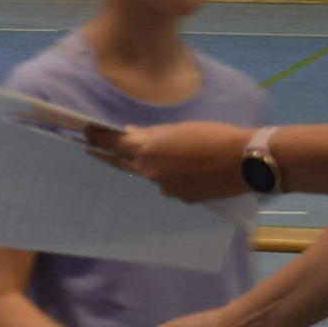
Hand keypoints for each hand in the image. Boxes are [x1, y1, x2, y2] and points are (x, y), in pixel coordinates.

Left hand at [88, 120, 252, 202]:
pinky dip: (169, 175)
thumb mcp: (180, 129)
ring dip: (148, 164)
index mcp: (148, 148)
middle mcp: (150, 171)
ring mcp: (163, 187)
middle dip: (107, 154)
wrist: (243, 161)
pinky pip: (167, 184)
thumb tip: (132, 134)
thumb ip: (153, 134)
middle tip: (91, 148)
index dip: (98, 136)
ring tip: (164, 155)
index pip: (114, 142)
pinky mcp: (179, 198)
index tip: (84, 132)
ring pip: (148, 173)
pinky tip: (187, 168)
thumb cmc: (213, 136)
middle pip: (122, 162)